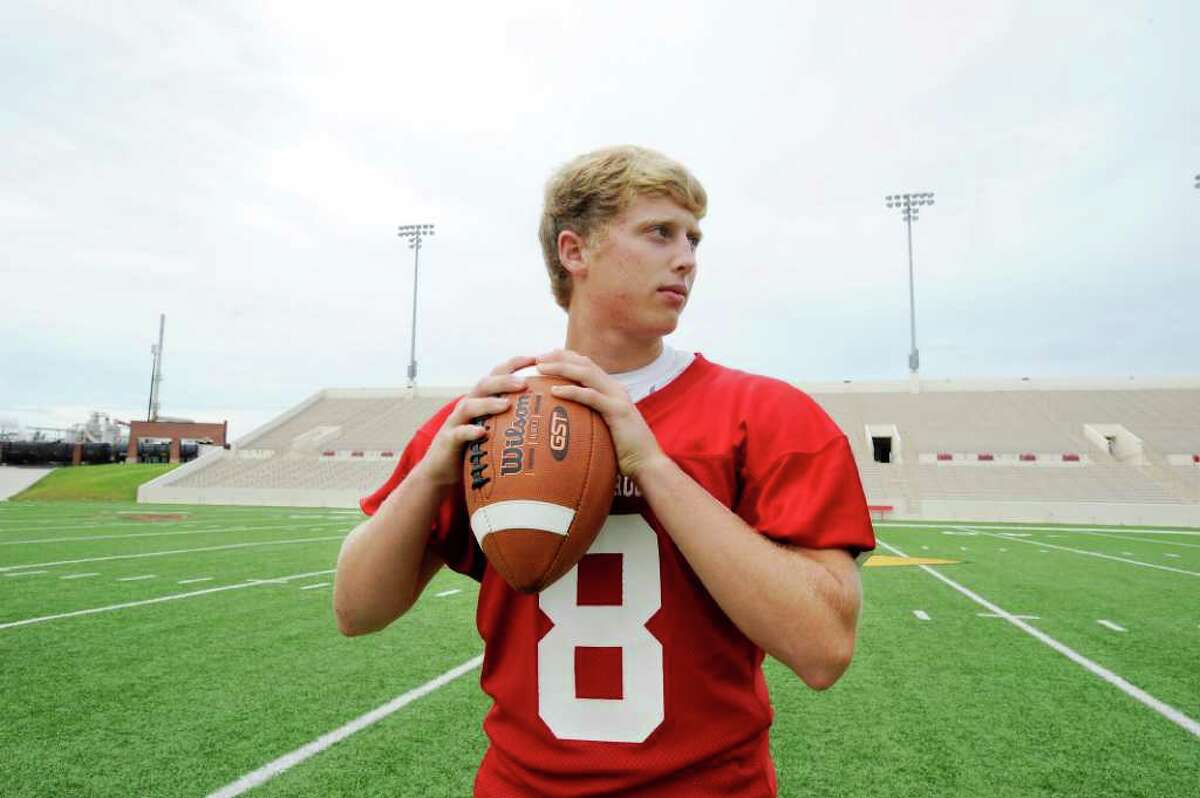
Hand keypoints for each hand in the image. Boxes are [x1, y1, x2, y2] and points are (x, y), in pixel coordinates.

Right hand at [416, 355, 535, 486]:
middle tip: (524, 382)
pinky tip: (482, 432)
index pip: (497, 374)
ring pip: (470, 405)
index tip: (536, 359)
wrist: (443, 470)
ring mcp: (457, 421)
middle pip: (484, 385)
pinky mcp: (448, 440)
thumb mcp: (497, 430)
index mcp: (482, 399)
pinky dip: (470, 431)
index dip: (515, 364)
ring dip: (489, 403)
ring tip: (506, 404)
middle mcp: (468, 405)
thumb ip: (517, 419)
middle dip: (504, 380)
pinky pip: (459, 433)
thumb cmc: (476, 449)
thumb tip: (552, 417)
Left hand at [534, 349, 666, 478]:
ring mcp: (617, 397)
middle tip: (537, 359)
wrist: (648, 463)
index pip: (587, 365)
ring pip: (586, 373)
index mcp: (612, 390)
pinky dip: (571, 391)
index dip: (566, 357)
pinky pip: (590, 396)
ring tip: (541, 368)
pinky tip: (554, 391)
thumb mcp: (604, 430)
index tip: (544, 358)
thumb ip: (589, 421)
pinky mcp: (617, 410)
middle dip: (559, 356)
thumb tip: (566, 425)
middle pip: (584, 363)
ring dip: (561, 367)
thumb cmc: (625, 452)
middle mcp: (615, 388)